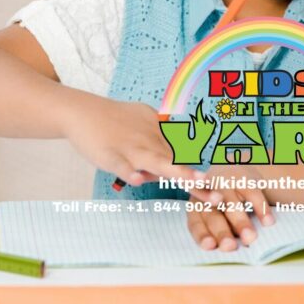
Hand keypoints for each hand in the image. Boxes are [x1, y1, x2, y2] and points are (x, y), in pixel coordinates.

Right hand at [60, 95, 220, 203]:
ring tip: (194, 182)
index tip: (222, 187)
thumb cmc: (115, 119)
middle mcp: (149, 140)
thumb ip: (163, 139)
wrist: (82, 111)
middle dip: (197, 177)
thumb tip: (177, 156)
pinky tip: (139, 179)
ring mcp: (130, 148)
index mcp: (159, 134)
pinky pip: (121, 164)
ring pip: (155, 160)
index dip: (202, 174)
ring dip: (175, 171)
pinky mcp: (109, 154)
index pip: (185, 156)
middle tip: (217, 193)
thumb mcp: (145, 122)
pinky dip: (129, 171)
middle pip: (177, 160)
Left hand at [186, 165, 275, 250]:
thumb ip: (219, 234)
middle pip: (213, 214)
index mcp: (196, 205)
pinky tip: (268, 223)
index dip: (202, 234)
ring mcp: (225, 181)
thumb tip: (228, 251)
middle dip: (221, 231)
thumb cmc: (224, 204)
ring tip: (250, 238)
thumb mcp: (216, 216)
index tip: (210, 246)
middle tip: (230, 247)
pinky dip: (261, 209)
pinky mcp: (243, 176)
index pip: (196, 223)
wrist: (236, 170)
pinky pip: (252, 193)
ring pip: (231, 203)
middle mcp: (207, 193)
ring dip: (240, 222)